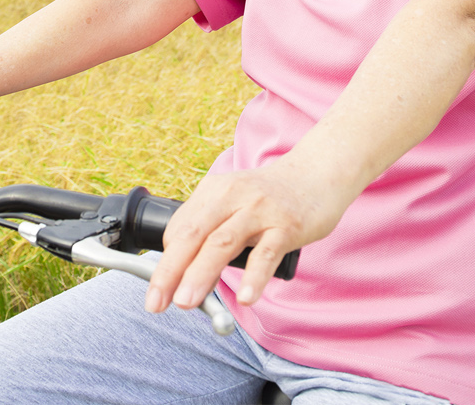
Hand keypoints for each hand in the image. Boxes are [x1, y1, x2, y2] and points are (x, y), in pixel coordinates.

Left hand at [143, 160, 343, 315]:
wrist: (319, 173)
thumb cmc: (272, 196)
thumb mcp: (235, 201)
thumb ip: (212, 228)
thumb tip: (185, 271)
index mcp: (214, 191)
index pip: (180, 228)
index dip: (167, 261)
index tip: (159, 290)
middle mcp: (233, 196)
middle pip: (192, 235)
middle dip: (169, 270)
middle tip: (155, 302)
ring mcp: (260, 210)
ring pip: (222, 243)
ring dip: (200, 274)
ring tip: (185, 301)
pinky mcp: (287, 225)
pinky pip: (266, 253)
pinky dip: (253, 277)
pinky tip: (245, 297)